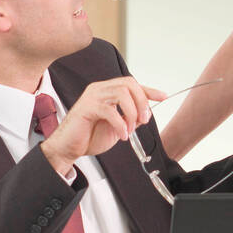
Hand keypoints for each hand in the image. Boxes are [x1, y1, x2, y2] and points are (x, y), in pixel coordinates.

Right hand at [39, 77, 166, 177]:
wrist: (68, 148)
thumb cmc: (90, 136)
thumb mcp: (118, 125)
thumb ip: (130, 117)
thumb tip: (146, 112)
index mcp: (107, 91)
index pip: (132, 84)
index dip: (149, 90)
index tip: (163, 97)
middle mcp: (99, 89)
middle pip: (129, 84)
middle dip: (141, 101)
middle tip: (144, 120)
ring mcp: (92, 97)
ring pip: (121, 93)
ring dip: (132, 112)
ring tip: (131, 129)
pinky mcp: (86, 108)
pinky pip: (110, 110)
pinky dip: (120, 124)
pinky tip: (122, 135)